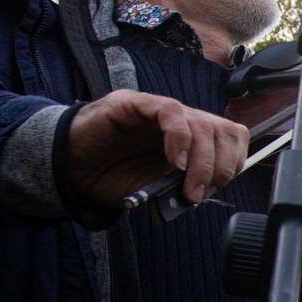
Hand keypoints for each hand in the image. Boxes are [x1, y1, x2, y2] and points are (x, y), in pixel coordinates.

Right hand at [62, 90, 247, 209]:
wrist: (70, 166)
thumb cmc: (112, 176)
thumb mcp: (154, 192)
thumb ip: (178, 192)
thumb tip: (200, 197)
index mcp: (191, 140)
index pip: (232, 139)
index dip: (231, 163)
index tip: (215, 189)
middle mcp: (181, 122)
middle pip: (223, 131)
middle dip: (220, 167)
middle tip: (198, 193)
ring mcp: (159, 111)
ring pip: (203, 124)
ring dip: (202, 162)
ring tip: (187, 188)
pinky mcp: (135, 103)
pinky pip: (170, 112)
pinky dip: (178, 139)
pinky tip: (174, 163)